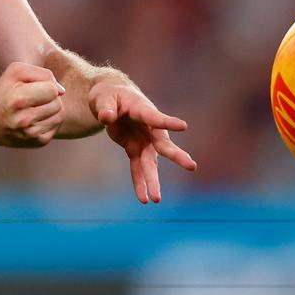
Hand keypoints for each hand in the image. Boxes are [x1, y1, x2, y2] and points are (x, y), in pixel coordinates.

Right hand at [0, 61, 66, 146]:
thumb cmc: (2, 92)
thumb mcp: (15, 72)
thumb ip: (42, 74)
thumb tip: (61, 90)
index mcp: (18, 99)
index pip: (52, 90)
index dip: (46, 85)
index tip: (35, 87)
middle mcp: (25, 120)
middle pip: (58, 103)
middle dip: (49, 97)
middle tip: (35, 98)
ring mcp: (31, 134)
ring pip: (60, 115)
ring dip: (51, 109)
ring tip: (36, 107)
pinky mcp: (38, 143)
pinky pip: (57, 126)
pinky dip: (50, 121)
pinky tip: (37, 118)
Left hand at [89, 74, 196, 203]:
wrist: (110, 101)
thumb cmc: (108, 95)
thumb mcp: (103, 98)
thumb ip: (106, 108)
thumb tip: (106, 118)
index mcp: (142, 110)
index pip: (156, 117)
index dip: (168, 122)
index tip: (184, 126)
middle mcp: (148, 129)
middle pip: (163, 144)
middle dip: (175, 155)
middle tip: (191, 166)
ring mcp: (143, 141)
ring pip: (151, 163)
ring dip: (152, 180)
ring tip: (157, 199)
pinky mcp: (134, 149)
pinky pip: (137, 168)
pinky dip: (139, 183)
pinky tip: (143, 199)